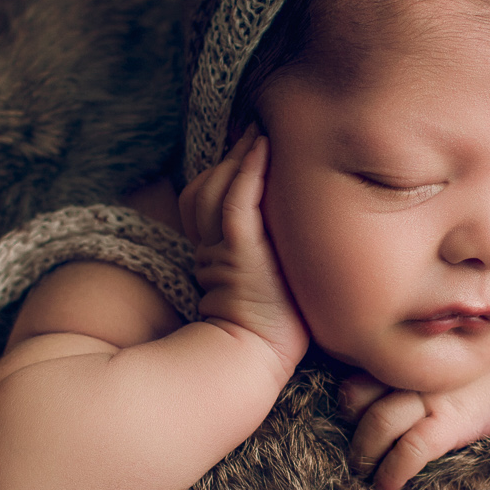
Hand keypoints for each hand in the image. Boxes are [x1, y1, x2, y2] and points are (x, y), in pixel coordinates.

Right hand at [179, 130, 310, 369]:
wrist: (258, 360)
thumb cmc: (271, 332)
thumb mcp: (264, 285)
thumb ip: (262, 258)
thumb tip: (286, 238)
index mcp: (213, 257)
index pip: (203, 203)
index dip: (221, 176)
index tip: (245, 150)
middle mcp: (211, 249)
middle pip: (207, 189)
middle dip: (228, 159)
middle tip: (254, 130)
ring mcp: (223, 249)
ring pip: (217, 189)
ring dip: (238, 157)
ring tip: (259, 131)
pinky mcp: (239, 251)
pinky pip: (238, 200)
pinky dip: (247, 170)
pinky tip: (262, 146)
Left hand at [340, 354, 489, 489]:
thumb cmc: (487, 359)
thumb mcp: (442, 355)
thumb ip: (413, 366)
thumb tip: (383, 390)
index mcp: (406, 355)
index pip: (355, 376)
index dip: (349, 403)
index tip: (352, 421)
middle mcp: (411, 372)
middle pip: (355, 397)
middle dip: (349, 429)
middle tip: (354, 453)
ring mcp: (430, 396)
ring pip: (376, 424)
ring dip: (363, 454)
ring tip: (364, 470)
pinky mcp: (451, 422)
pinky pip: (411, 449)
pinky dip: (393, 470)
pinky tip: (388, 485)